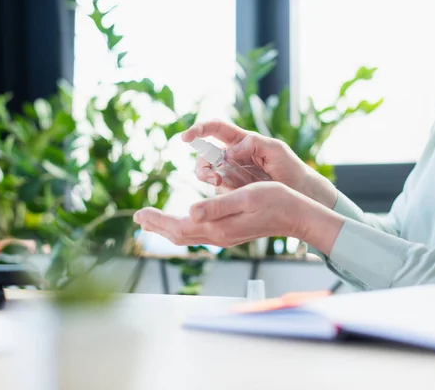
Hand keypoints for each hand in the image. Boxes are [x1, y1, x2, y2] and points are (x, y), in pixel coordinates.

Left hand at [133, 182, 343, 252]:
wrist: (296, 215)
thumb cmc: (275, 201)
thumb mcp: (246, 197)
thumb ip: (217, 206)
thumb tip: (190, 212)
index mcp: (219, 227)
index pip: (179, 226)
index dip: (157, 221)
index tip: (139, 213)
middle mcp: (219, 236)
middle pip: (179, 235)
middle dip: (157, 226)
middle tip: (138, 217)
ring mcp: (225, 236)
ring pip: (188, 236)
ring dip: (168, 228)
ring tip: (153, 219)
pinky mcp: (230, 233)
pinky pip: (199, 234)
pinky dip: (183, 227)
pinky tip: (182, 220)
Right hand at [182, 121, 337, 208]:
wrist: (299, 193)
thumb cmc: (290, 167)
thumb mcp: (276, 150)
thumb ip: (254, 144)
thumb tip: (230, 150)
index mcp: (241, 140)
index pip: (215, 129)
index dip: (199, 130)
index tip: (186, 137)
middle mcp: (231, 156)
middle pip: (205, 155)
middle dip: (202, 164)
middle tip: (212, 176)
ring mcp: (230, 174)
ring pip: (207, 173)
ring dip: (207, 178)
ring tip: (219, 183)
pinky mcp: (232, 190)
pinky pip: (218, 190)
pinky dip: (219, 192)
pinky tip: (230, 196)